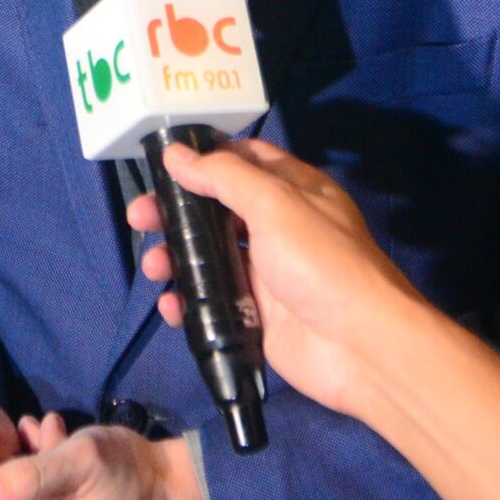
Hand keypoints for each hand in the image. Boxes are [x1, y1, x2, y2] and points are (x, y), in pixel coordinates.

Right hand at [128, 138, 428, 422]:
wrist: (360, 346)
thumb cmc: (321, 262)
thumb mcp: (274, 204)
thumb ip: (223, 177)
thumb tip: (176, 153)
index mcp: (295, 191)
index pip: (245, 160)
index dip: (205, 157)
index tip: (162, 163)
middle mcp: (280, 228)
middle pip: (218, 209)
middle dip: (177, 212)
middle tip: (139, 217)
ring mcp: (268, 274)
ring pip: (210, 258)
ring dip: (177, 258)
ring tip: (155, 267)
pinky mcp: (258, 317)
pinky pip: (214, 303)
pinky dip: (190, 303)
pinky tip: (173, 306)